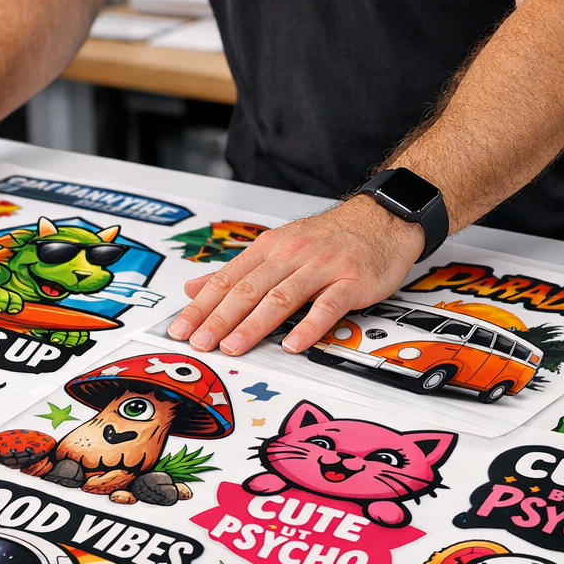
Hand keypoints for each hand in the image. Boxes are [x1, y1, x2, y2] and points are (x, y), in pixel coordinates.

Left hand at [167, 196, 423, 356]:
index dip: (201, 306)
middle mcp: (290, 256)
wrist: (382, 217)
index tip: (181, 328)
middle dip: (219, 319)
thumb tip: (196, 288)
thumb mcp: (277, 246)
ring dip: (254, 324)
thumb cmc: (329, 237)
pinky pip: (327, 306)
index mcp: (268, 249)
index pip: (226, 280)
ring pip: (281, 298)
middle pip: (248, 290)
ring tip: (234, 346)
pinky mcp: (351, 281)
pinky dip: (309, 326)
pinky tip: (294, 344)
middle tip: (200, 342)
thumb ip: (237, 270)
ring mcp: (321, 267)